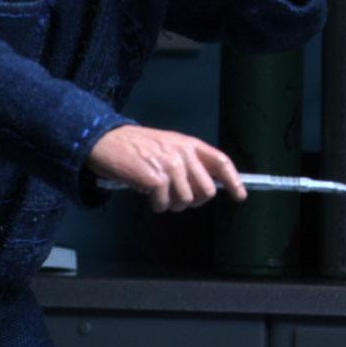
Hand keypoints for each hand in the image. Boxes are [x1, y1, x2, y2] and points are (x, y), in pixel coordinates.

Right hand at [86, 124, 246, 212]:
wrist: (105, 142)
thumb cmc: (135, 147)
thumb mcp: (167, 146)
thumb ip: (187, 161)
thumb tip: (205, 186)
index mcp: (189, 144)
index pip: (220, 162)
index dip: (233, 180)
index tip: (239, 196)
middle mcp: (183, 153)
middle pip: (206, 190)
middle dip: (192, 200)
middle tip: (174, 196)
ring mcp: (170, 165)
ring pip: (185, 201)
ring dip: (170, 203)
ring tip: (156, 192)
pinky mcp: (156, 179)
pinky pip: (164, 204)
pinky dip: (155, 205)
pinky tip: (145, 193)